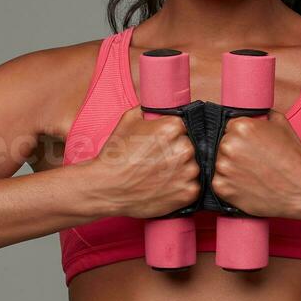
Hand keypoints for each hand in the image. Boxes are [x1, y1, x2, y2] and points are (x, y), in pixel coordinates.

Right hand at [84, 106, 200, 218]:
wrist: (107, 188)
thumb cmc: (116, 156)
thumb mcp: (128, 120)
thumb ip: (149, 110)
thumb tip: (158, 108)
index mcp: (172, 127)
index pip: (184, 126)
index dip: (172, 135)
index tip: (163, 143)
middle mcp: (184, 148)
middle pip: (190, 146)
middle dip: (177, 152)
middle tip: (159, 161)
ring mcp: (188, 171)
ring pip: (193, 166)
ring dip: (181, 170)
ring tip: (160, 175)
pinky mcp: (189, 192)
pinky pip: (193, 186)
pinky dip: (182, 187)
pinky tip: (165, 187)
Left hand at [209, 113, 300, 217]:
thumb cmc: (294, 158)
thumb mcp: (282, 124)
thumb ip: (264, 115)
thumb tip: (256, 113)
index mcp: (240, 126)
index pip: (230, 127)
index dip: (241, 136)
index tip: (250, 145)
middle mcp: (228, 145)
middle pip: (223, 144)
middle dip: (236, 151)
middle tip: (253, 161)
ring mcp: (223, 167)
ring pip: (220, 163)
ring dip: (232, 168)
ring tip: (252, 174)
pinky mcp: (222, 188)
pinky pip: (219, 182)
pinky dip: (230, 184)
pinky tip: (247, 184)